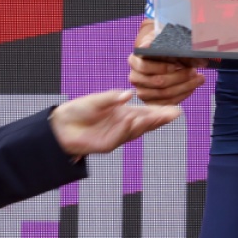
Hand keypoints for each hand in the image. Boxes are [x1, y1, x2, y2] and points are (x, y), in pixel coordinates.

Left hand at [50, 89, 181, 155]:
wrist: (62, 125)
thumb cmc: (80, 110)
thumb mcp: (98, 100)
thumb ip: (113, 98)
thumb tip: (130, 94)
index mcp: (124, 112)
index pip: (146, 112)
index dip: (160, 112)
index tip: (175, 109)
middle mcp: (124, 124)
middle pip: (146, 123)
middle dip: (160, 119)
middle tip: (175, 114)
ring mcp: (117, 135)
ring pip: (136, 130)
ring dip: (147, 123)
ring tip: (160, 116)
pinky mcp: (108, 144)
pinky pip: (120, 135)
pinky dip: (127, 128)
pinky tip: (134, 120)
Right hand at [128, 22, 206, 104]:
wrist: (159, 57)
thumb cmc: (160, 48)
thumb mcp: (158, 40)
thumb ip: (155, 41)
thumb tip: (149, 46)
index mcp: (134, 61)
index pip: (145, 66)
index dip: (162, 67)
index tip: (176, 64)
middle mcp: (135, 77)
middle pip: (157, 82)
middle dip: (179, 77)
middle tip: (194, 71)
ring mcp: (142, 91)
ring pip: (164, 94)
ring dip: (184, 87)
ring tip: (198, 79)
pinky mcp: (151, 101)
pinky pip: (167, 102)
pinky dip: (182, 95)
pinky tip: (191, 87)